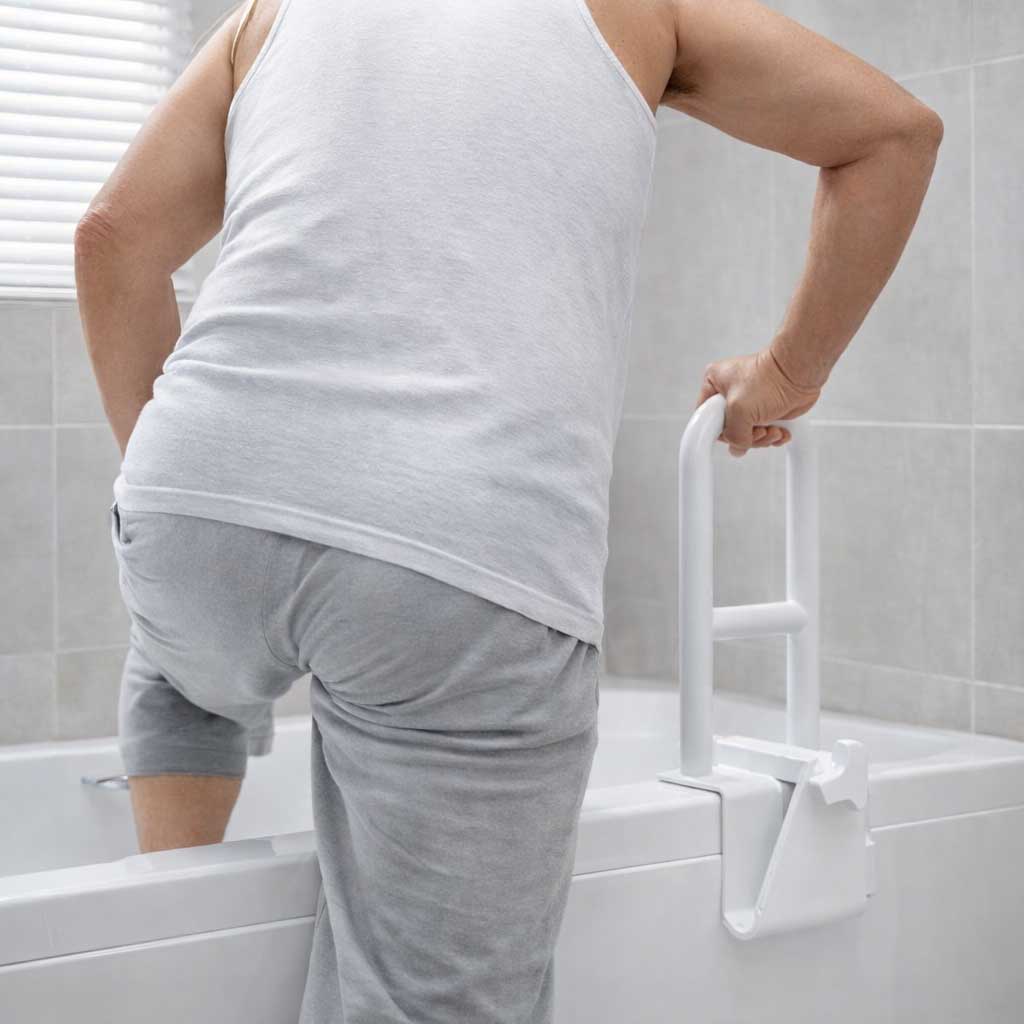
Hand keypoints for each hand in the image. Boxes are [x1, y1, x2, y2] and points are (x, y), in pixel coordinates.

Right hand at [694, 346, 822, 457]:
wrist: (799, 373)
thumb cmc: (770, 378)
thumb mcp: (739, 409)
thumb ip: (732, 434)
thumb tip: (738, 447)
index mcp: (714, 383)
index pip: (705, 417)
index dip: (718, 431)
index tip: (732, 435)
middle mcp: (729, 394)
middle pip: (728, 430)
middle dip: (746, 436)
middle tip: (757, 430)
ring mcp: (748, 404)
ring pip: (746, 435)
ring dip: (762, 438)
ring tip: (772, 429)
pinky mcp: (766, 412)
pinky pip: (763, 434)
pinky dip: (773, 437)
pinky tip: (779, 430)